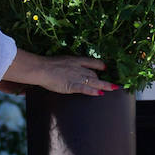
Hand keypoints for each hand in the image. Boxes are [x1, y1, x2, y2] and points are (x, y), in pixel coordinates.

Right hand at [2, 49, 116, 95]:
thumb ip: (65, 65)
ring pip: (93, 80)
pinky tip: (100, 94)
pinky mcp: (71, 85)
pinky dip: (93, 91)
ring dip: (105, 85)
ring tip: (114, 88)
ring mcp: (76, 76)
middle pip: (93, 74)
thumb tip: (66, 70)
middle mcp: (78, 68)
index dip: (99, 65)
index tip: (105, 68)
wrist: (40, 68)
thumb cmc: (46, 65)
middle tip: (109, 84)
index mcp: (75, 60)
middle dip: (101, 79)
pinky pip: (85, 88)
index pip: (91, 62)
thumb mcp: (59, 61)